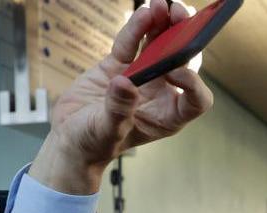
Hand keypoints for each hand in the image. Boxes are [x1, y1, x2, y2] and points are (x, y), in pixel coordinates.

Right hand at [28, 0, 213, 194]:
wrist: (70, 137)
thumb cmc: (93, 144)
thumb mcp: (106, 132)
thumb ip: (117, 110)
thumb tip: (124, 83)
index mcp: (167, 117)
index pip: (196, 100)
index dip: (193, 84)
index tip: (175, 71)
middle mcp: (160, 94)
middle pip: (183, 62)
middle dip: (185, 39)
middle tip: (182, 16)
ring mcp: (141, 77)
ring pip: (160, 46)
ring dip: (165, 25)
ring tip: (164, 4)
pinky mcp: (120, 65)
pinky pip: (133, 43)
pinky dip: (138, 27)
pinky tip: (145, 11)